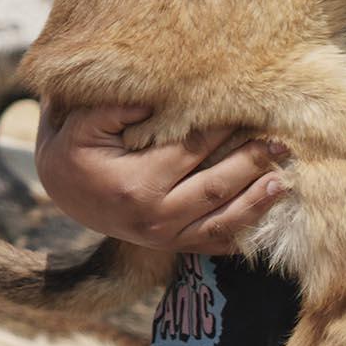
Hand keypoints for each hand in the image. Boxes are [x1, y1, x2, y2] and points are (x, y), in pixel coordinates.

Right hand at [34, 99, 287, 257]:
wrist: (61, 191)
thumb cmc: (73, 150)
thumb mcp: (80, 125)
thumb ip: (114, 110)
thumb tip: (154, 99)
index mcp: (135, 185)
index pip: (191, 152)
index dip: (222, 130)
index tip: (247, 111)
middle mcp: (154, 217)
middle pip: (215, 188)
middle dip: (251, 163)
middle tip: (280, 143)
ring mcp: (164, 237)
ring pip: (221, 221)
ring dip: (256, 202)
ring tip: (284, 182)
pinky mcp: (170, 246)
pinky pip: (212, 244)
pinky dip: (241, 234)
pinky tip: (266, 218)